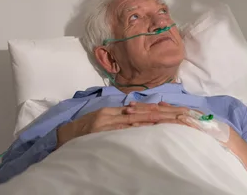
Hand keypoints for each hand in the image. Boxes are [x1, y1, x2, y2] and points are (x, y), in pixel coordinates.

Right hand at [56, 106, 186, 147]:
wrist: (60, 137)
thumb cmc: (83, 132)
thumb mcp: (103, 120)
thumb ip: (121, 118)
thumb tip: (140, 115)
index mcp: (115, 110)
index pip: (145, 109)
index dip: (164, 109)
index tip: (181, 111)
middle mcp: (113, 114)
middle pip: (146, 113)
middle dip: (168, 114)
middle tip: (187, 115)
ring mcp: (107, 124)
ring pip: (138, 121)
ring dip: (159, 121)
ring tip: (177, 121)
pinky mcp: (101, 133)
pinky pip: (123, 131)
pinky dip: (138, 130)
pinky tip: (152, 130)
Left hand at [127, 102, 246, 173]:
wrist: (236, 146)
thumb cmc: (217, 138)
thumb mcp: (197, 124)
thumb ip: (181, 115)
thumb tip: (164, 106)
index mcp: (187, 113)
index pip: (162, 109)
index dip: (146, 108)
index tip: (130, 108)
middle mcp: (188, 114)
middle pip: (161, 111)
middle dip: (143, 110)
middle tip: (125, 110)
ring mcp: (191, 122)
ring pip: (165, 117)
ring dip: (148, 116)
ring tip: (132, 117)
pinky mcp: (194, 130)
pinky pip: (176, 126)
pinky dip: (163, 124)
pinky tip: (151, 123)